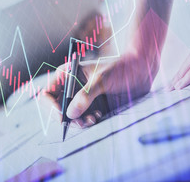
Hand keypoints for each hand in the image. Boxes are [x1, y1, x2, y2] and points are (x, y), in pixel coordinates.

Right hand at [38, 52, 153, 127]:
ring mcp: (82, 98)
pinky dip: (88, 122)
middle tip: (81, 122)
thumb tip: (70, 114)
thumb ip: (86, 96)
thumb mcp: (102, 79)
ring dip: (79, 122)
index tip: (62, 116)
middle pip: (57, 109)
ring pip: (70, 117)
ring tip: (94, 119)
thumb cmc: (121, 68)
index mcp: (67, 74)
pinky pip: (83, 119)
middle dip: (67, 118)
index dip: (50, 106)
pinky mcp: (92, 106)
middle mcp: (72, 87)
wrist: (141, 71)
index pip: (48, 93)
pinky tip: (99, 117)